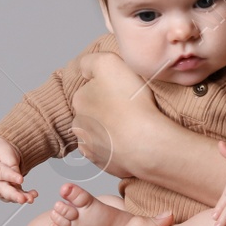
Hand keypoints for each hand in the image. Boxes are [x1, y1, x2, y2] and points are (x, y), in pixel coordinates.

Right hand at [0, 135, 35, 202]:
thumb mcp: (4, 151)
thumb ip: (11, 165)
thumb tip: (18, 179)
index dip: (10, 177)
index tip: (21, 180)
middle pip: (1, 190)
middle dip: (13, 195)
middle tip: (22, 199)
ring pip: (8, 196)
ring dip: (20, 197)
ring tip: (31, 198)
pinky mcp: (6, 191)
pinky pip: (14, 195)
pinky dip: (24, 196)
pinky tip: (33, 195)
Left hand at [70, 52, 158, 178]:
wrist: (146, 142)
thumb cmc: (130, 102)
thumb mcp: (108, 63)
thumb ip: (90, 62)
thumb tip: (85, 70)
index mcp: (79, 100)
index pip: (90, 89)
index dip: (107, 87)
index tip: (122, 90)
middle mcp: (79, 125)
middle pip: (93, 112)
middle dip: (106, 110)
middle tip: (129, 108)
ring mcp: (91, 147)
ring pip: (99, 133)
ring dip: (111, 130)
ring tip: (133, 126)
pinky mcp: (105, 164)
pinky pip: (110, 152)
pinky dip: (118, 147)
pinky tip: (132, 141)